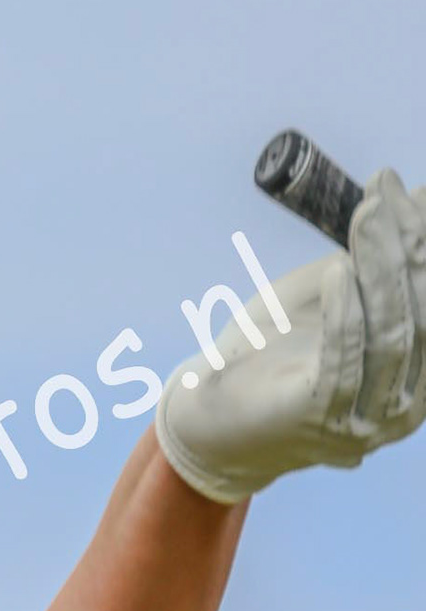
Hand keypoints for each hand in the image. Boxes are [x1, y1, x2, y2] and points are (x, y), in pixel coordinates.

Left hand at [155, 167, 425, 502]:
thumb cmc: (271, 353)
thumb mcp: (329, 296)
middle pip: (423, 315)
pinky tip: (339, 271)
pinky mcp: (321, 421)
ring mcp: (367, 419)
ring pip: (391, 335)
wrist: (206, 419)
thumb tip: (416, 196)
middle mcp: (406, 405)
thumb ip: (373, 261)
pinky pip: (343, 362)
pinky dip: (345, 313)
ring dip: (380, 269)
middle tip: (385, 192)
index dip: (424, 246)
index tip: (405, 189)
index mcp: (417, 375)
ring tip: (367, 216)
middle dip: (409, 247)